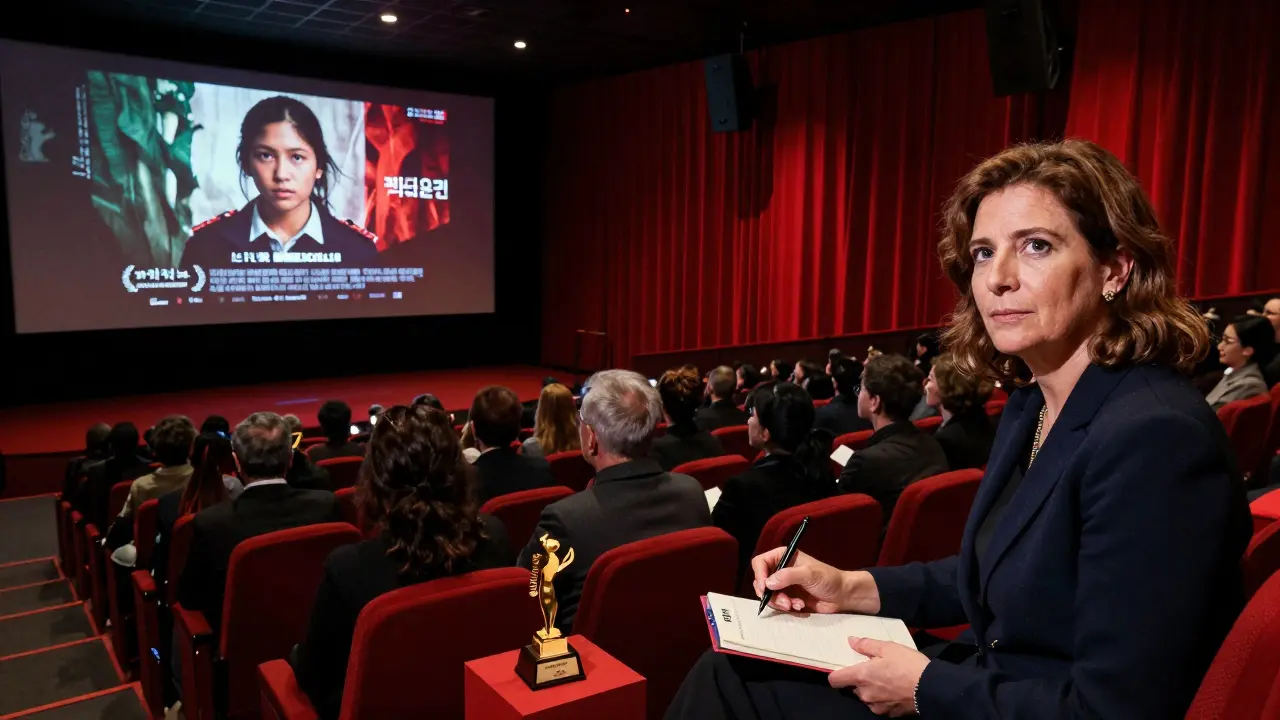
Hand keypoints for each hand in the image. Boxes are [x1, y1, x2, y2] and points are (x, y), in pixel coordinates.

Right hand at [750, 548, 878, 614]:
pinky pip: (778, 604)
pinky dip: (786, 607)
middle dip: (770, 593)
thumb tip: (768, 583)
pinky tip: (800, 607)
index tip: (764, 587)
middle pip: (761, 581)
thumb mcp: (809, 574)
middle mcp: (781, 570)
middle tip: (783, 601)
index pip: (760, 562)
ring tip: (794, 605)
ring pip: (768, 595)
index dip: (759, 575)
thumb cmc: (829, 579)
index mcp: (784, 557)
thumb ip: (788, 576)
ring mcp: (784, 585)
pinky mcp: (788, 598)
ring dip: (779, 602)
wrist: (842, 596)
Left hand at [829, 637, 929, 716]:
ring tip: (887, 679)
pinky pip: (880, 705)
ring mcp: (877, 706)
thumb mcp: (888, 647)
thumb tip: (851, 641)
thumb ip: (866, 644)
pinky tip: (895, 689)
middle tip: (873, 669)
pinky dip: (884, 698)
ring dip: (872, 689)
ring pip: (866, 697)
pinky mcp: (889, 714)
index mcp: (861, 677)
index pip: (834, 680)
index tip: (843, 668)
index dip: (836, 673)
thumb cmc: (908, 664)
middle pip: (852, 688)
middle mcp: (865, 695)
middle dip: (860, 680)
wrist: (931, 687)